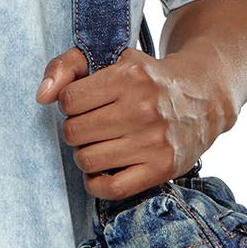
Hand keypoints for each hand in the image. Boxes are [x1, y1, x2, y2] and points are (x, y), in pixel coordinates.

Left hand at [36, 43, 227, 201]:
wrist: (204, 98)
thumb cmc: (149, 78)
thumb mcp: (113, 58)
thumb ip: (68, 66)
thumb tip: (42, 96)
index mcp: (130, 77)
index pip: (69, 100)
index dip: (70, 103)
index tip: (86, 103)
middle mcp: (143, 109)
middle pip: (74, 132)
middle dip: (77, 129)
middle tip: (94, 125)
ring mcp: (153, 141)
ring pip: (87, 160)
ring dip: (86, 155)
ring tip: (100, 144)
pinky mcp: (161, 168)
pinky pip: (111, 188)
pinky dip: (96, 183)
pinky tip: (102, 170)